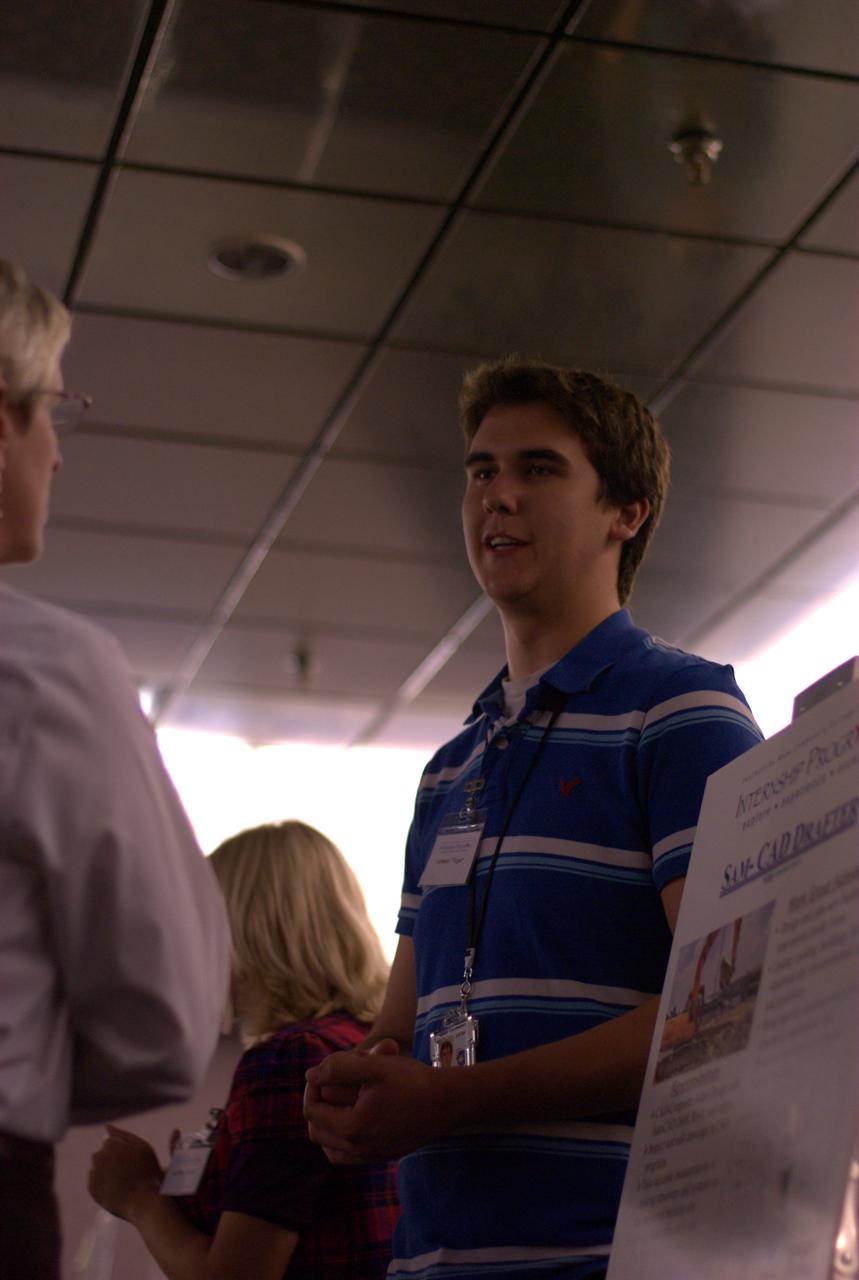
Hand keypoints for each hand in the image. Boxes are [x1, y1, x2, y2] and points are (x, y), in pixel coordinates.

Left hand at [88, 1125, 161, 1220]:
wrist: (143, 1201)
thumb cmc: (147, 1171)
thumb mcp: (142, 1147)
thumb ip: (123, 1135)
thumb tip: (107, 1127)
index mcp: (110, 1144)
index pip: (110, 1142)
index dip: (123, 1151)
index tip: (132, 1160)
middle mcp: (98, 1156)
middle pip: (102, 1154)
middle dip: (112, 1159)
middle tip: (128, 1171)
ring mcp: (94, 1173)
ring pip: (99, 1167)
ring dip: (107, 1171)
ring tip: (123, 1181)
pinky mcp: (92, 1189)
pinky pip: (96, 1182)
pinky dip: (104, 1184)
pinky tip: (117, 1188)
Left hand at [304, 1043, 453, 1162]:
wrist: (448, 1102)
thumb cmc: (412, 1080)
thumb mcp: (374, 1066)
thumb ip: (338, 1068)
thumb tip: (310, 1076)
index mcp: (353, 1128)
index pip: (312, 1111)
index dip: (313, 1087)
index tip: (324, 1069)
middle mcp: (358, 1150)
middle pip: (316, 1130)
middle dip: (319, 1102)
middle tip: (331, 1080)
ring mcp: (370, 1157)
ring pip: (329, 1146)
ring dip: (326, 1122)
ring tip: (337, 1098)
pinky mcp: (381, 1157)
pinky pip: (346, 1155)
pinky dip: (340, 1137)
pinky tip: (350, 1115)